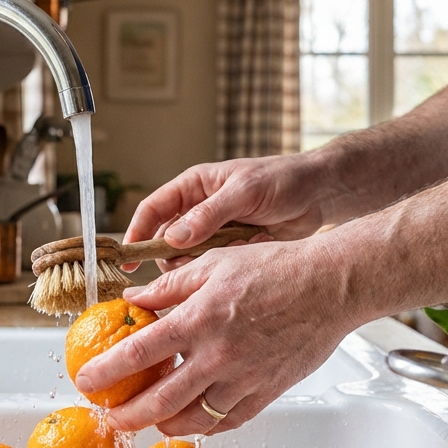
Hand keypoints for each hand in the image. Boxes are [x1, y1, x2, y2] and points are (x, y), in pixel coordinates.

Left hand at [74, 236, 363, 435]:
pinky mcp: (265, 393)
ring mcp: (243, 379)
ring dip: (163, 424)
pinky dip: (204, 424)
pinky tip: (192, 418)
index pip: (138, 354)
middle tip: (110, 417)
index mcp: (199, 319)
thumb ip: (169, 287)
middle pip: (159, 402)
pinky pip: (226, 421)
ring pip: (192, 420)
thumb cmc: (276, 269)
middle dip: (127, 415)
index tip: (85, 381)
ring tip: (149, 418)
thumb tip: (134, 298)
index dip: (105, 372)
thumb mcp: (213, 265)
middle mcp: (218, 355)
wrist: (329, 287)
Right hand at [124, 156, 332, 272]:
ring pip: (190, 260)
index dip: (136, 233)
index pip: (153, 210)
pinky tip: (254, 246)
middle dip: (177, 256)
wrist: (320, 195)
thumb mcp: (244, 192)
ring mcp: (215, 233)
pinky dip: (230, 264)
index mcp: (194, 187)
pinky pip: (216, 267)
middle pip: (167, 242)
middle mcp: (199, 211)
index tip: (128, 259)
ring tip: (238, 245)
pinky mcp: (233, 251)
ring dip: (208, 261)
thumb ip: (209, 215)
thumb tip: (174, 238)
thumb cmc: (283, 180)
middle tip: (196, 263)